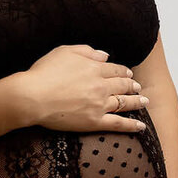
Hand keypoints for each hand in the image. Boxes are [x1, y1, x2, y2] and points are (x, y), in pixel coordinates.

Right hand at [20, 44, 148, 134]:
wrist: (32, 96)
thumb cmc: (44, 72)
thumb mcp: (64, 51)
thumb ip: (87, 50)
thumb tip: (105, 56)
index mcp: (94, 68)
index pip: (115, 69)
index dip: (123, 72)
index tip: (128, 74)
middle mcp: (101, 86)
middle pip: (122, 85)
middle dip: (132, 86)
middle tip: (138, 87)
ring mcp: (99, 104)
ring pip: (124, 103)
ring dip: (137, 102)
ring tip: (144, 102)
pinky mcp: (94, 121)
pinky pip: (118, 124)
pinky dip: (132, 126)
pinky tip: (141, 127)